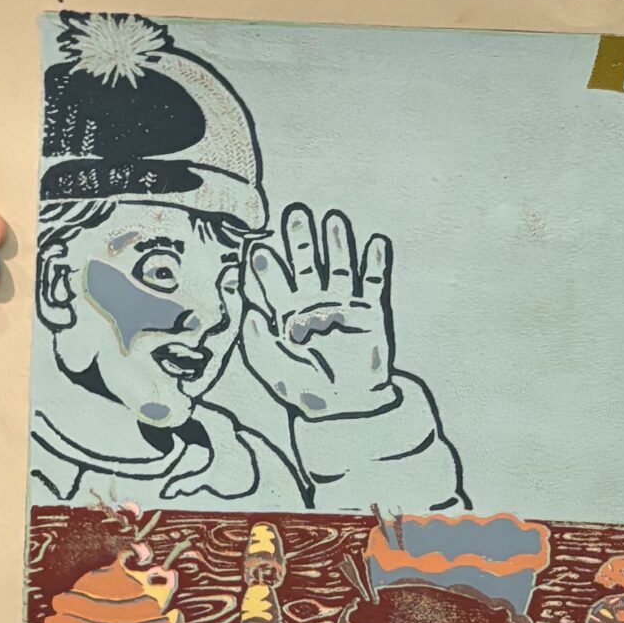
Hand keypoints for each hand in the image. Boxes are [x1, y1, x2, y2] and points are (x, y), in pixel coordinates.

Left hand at [242, 205, 394, 421]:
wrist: (348, 409)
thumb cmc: (305, 391)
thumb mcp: (272, 371)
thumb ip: (257, 342)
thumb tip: (248, 310)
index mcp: (285, 316)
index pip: (273, 283)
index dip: (266, 265)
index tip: (257, 246)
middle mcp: (313, 303)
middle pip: (305, 263)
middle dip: (300, 239)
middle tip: (294, 213)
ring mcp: (343, 306)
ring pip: (339, 266)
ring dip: (337, 243)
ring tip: (333, 219)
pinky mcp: (370, 313)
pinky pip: (374, 283)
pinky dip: (375, 264)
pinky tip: (375, 242)